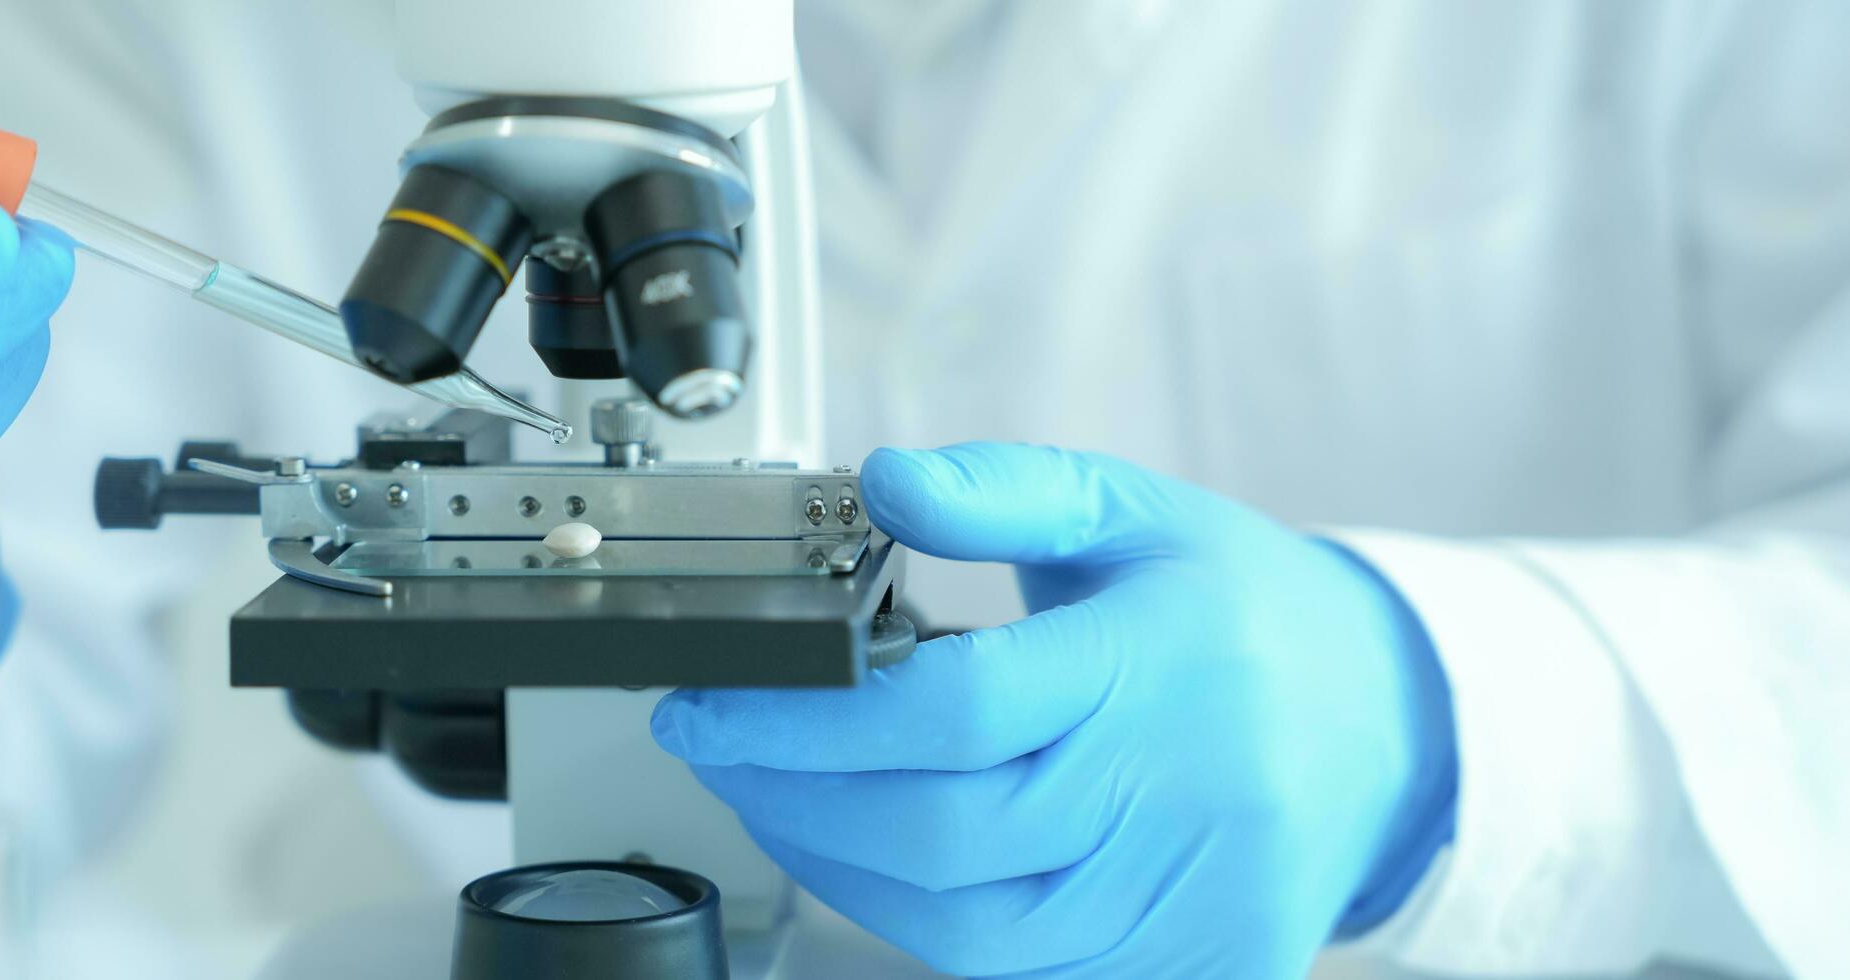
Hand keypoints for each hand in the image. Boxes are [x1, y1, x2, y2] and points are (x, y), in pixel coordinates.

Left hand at [653, 443, 1457, 976]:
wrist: (1389, 723)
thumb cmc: (1242, 612)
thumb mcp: (1130, 510)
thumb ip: (999, 489)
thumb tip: (882, 483)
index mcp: (1163, 663)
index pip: (952, 711)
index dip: (802, 718)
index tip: (707, 702)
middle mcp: (1183, 795)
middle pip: (939, 831)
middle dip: (792, 795)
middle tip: (720, 747)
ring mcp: (1191, 902)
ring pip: (963, 927)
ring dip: (838, 867)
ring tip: (780, 797)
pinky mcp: (1194, 969)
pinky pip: (1019, 973)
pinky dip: (921, 921)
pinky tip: (876, 858)